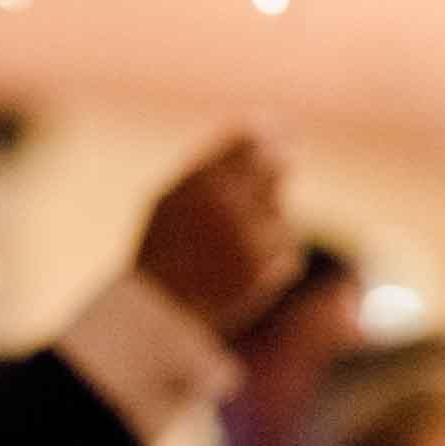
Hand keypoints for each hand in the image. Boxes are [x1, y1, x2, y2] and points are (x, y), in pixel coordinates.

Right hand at [135, 134, 299, 337]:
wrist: (157, 317)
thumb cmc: (161, 255)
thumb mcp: (171, 201)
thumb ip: (213, 167)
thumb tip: (261, 128)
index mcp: (202, 181)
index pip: (252, 138)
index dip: (269, 136)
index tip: (278, 138)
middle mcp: (231, 202)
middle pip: (277, 167)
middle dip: (274, 175)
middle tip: (254, 198)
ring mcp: (253, 235)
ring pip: (283, 212)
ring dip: (267, 226)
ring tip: (230, 251)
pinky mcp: (272, 266)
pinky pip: (287, 248)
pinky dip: (271, 260)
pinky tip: (239, 273)